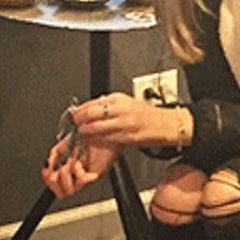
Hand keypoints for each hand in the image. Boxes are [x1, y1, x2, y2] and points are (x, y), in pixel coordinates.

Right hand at [41, 133, 120, 198]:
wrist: (99, 130)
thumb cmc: (85, 136)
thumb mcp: (62, 145)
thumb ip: (52, 157)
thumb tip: (46, 167)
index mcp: (67, 170)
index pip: (55, 187)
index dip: (48, 182)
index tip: (47, 172)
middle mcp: (76, 177)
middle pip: (61, 194)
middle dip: (56, 180)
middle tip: (60, 168)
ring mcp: (85, 177)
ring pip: (70, 190)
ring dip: (67, 173)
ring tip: (73, 161)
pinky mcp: (94, 175)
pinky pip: (81, 180)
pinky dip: (78, 170)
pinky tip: (81, 161)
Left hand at [71, 93, 186, 148]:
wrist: (166, 124)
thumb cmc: (147, 114)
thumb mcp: (128, 102)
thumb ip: (110, 104)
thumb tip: (90, 106)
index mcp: (120, 99)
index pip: (93, 102)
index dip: (80, 109)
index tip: (74, 113)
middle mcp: (122, 110)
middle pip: (92, 114)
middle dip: (79, 120)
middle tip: (74, 124)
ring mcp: (124, 124)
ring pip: (97, 128)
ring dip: (86, 131)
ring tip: (81, 132)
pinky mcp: (128, 137)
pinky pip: (108, 139)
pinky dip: (99, 139)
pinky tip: (95, 140)